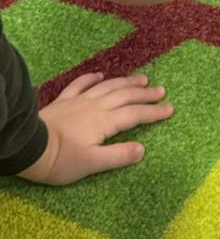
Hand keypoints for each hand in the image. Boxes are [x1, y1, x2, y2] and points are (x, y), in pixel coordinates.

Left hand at [18, 72, 173, 185]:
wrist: (30, 147)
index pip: (135, 115)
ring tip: (141, 78)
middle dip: (145, 93)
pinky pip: (81, 84)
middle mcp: (96, 106)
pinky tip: (100, 74)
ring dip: (126, 82)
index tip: (170, 109)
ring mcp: (80, 101)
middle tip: (161, 90)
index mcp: (105, 122)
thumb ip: (118, 155)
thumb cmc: (61, 160)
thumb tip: (142, 148)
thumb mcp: (92, 164)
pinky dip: (93, 77)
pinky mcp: (64, 101)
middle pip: (125, 96)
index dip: (153, 112)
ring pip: (108, 87)